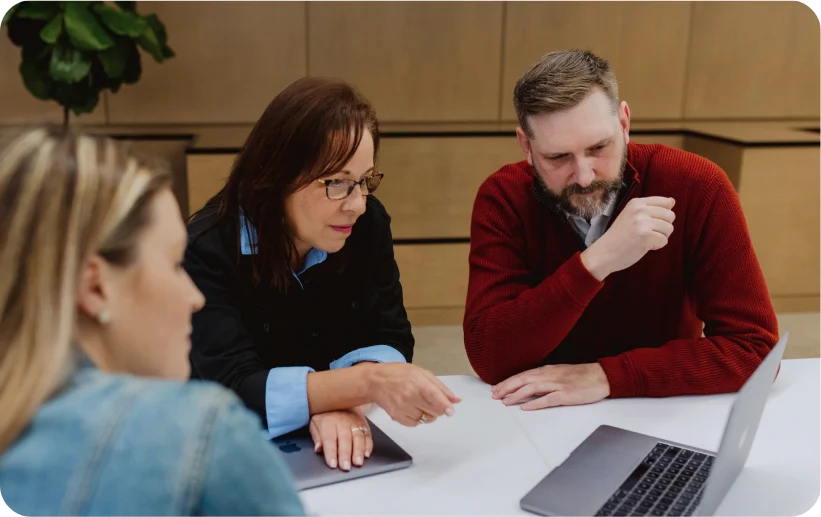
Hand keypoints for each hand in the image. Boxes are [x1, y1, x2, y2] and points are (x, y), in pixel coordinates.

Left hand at [309, 409, 372, 470]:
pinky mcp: (364, 424)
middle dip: (345, 454)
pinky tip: (366, 454)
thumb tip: (318, 448)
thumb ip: (316, 436)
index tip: (332, 464)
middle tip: (345, 467)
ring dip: (358, 451)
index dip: (331, 452)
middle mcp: (343, 421)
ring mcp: (355, 422)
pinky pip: (368, 435)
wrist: (342, 398)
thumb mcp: (315, 422)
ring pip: (358, 438)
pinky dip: (368, 446)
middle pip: (345, 439)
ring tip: (357, 463)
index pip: (329, 439)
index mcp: (328, 421)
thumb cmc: (327, 414)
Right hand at [365, 363, 460, 425]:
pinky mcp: (397, 417)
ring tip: (419, 402)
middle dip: (439, 408)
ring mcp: (403, 408)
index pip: (434, 397)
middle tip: (433, 401)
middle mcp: (410, 397)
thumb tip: (456, 400)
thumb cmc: (399, 374)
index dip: (444, 405)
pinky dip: (417, 418)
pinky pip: (415, 424)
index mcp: (418, 383)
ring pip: (426, 419)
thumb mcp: (422, 373)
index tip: (451, 411)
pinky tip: (411, 407)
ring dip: (427, 413)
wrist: (375, 381)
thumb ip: (441, 387)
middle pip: (434, 412)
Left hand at [490, 363, 610, 409]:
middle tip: (494, 395)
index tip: (496, 388)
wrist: (601, 376)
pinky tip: (525, 407)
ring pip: (531, 387)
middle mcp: (549, 375)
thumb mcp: (559, 374)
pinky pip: (548, 399)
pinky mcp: (566, 394)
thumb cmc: (582, 376)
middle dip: (507, 387)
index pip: (522, 375)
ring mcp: (557, 384)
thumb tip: (529, 387)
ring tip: (505, 401)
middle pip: (523, 380)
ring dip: (516, 394)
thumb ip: (544, 379)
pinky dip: (535, 402)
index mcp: (547, 371)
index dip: (508, 382)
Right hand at [581, 196, 674, 279]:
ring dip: (660, 237)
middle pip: (670, 215)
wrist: (604, 252)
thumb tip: (672, 201)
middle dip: (663, 227)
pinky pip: (664, 241)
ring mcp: (642, 223)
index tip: (650, 222)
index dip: (663, 215)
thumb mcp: (631, 215)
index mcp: (636, 203)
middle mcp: (640, 210)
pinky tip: (643, 246)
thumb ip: (651, 208)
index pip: (665, 202)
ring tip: (645, 240)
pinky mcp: (645, 236)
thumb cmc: (619, 236)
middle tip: (647, 233)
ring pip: (669, 228)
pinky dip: (656, 246)